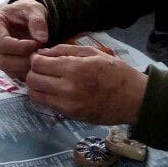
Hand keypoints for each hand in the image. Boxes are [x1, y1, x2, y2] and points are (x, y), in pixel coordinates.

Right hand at [0, 0, 49, 79]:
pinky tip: (34, 63)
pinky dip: (23, 70)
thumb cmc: (27, 10)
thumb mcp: (35, 10)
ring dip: (24, 67)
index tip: (38, 44)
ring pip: (5, 67)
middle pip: (2, 59)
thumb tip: (41, 39)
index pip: (3, 43)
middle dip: (23, 60)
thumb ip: (38, 22)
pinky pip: (9, 71)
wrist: (24, 15)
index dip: (21, 48)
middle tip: (40, 55)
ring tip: (38, 58)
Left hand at [26, 44, 146, 124]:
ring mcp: (68, 105)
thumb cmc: (115, 72)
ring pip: (36, 96)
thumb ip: (65, 50)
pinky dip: (46, 97)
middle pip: (33, 80)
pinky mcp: (71, 116)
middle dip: (33, 72)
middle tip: (43, 69)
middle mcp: (68, 88)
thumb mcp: (92, 52)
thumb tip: (42, 52)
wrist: (135, 99)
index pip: (38, 64)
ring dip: (36, 86)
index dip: (36, 58)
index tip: (41, 57)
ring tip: (47, 80)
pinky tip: (56, 90)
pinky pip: (47, 106)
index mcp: (74, 68)